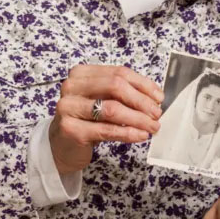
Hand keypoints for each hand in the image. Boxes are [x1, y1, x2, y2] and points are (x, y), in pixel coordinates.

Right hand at [49, 65, 163, 174]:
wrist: (60, 146)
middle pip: (115, 87)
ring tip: (152, 126)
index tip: (159, 97)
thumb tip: (155, 98)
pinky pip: (106, 130)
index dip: (143, 84)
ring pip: (112, 109)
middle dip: (141, 101)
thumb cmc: (85, 120)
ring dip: (138, 118)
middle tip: (157, 113)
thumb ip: (122, 94)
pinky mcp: (70, 129)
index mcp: (81, 73)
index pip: (119, 73)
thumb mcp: (102, 101)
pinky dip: (127, 132)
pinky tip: (140, 135)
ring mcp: (68, 107)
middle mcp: (72, 86)